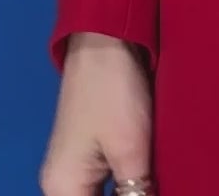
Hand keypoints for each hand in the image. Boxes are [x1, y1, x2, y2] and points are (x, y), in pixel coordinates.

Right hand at [39, 33, 153, 195]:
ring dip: (128, 193)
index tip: (149, 192)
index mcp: (62, 189)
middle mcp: (61, 184)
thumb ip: (136, 192)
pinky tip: (148, 180)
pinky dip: (125, 185)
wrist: (105, 38)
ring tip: (156, 182)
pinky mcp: (88, 151)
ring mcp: (74, 167)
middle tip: (158, 185)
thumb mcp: (131, 152)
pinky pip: (105, 184)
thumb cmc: (114, 93)